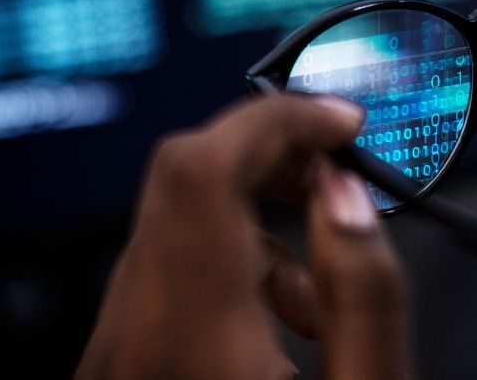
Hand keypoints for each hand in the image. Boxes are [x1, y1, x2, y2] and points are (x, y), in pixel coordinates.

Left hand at [75, 94, 412, 379]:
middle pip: (181, 180)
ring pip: (172, 224)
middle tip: (337, 179)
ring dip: (256, 221)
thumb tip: (349, 198)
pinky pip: (163, 273)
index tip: (336, 121)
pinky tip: (278, 318)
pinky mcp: (116, 361)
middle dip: (272, 159)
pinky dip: (226, 265)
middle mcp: (131, 335)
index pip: (199, 166)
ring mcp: (111, 350)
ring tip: (320, 287)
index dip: (275, 120)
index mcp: (190, 338)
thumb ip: (364, 298)